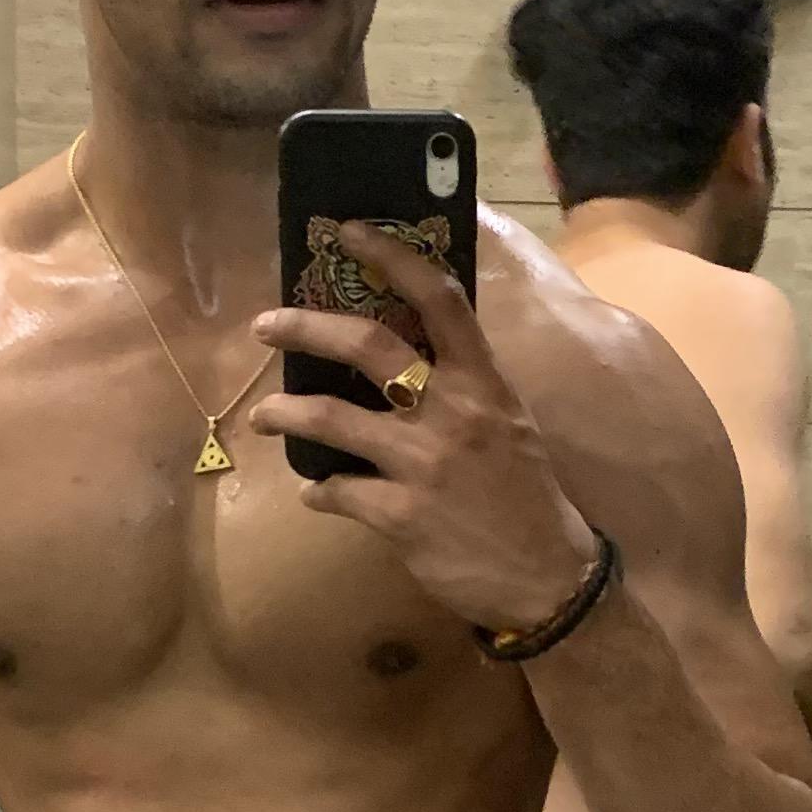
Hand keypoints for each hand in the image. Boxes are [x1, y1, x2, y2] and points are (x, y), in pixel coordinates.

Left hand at [250, 222, 602, 631]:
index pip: (440, 300)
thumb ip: (462, 389)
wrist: (547, 579)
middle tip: (265, 326)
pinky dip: (319, 492)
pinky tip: (316, 494)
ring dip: (285, 413)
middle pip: (367, 346)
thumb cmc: (526, 498)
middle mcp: (452, 413)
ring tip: (264, 416)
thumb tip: (404, 360)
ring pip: (330, 420)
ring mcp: (423, 465)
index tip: (348, 232)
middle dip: (305, 327)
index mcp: (482, 384)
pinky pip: (337, 492)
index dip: (392, 257)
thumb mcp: (507, 426)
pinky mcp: (400, 517)